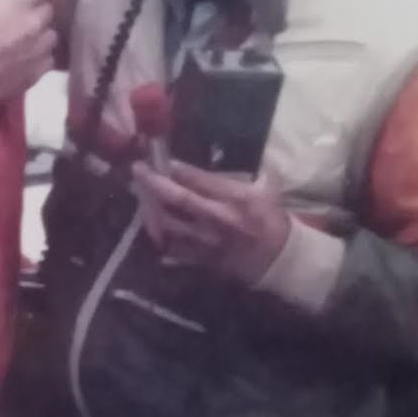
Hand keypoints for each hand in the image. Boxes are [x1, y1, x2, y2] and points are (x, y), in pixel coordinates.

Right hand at [0, 0, 55, 120]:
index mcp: (20, 0)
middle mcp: (36, 23)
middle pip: (49, 11)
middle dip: (37, 11)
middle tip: (22, 17)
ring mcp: (40, 49)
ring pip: (51, 36)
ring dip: (41, 35)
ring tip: (26, 40)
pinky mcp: (39, 72)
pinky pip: (48, 59)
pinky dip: (40, 57)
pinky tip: (26, 59)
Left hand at [129, 161, 291, 286]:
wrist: (280, 260)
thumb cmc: (272, 221)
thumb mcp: (267, 190)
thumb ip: (246, 173)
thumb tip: (230, 155)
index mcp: (233, 198)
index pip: (196, 179)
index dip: (174, 168)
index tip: (160, 159)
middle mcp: (215, 218)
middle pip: (176, 199)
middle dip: (152, 182)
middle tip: (137, 170)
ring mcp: (205, 241)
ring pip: (168, 224)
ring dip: (150, 209)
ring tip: (142, 197)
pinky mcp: (201, 259)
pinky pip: (171, 248)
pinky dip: (159, 235)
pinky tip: (151, 224)